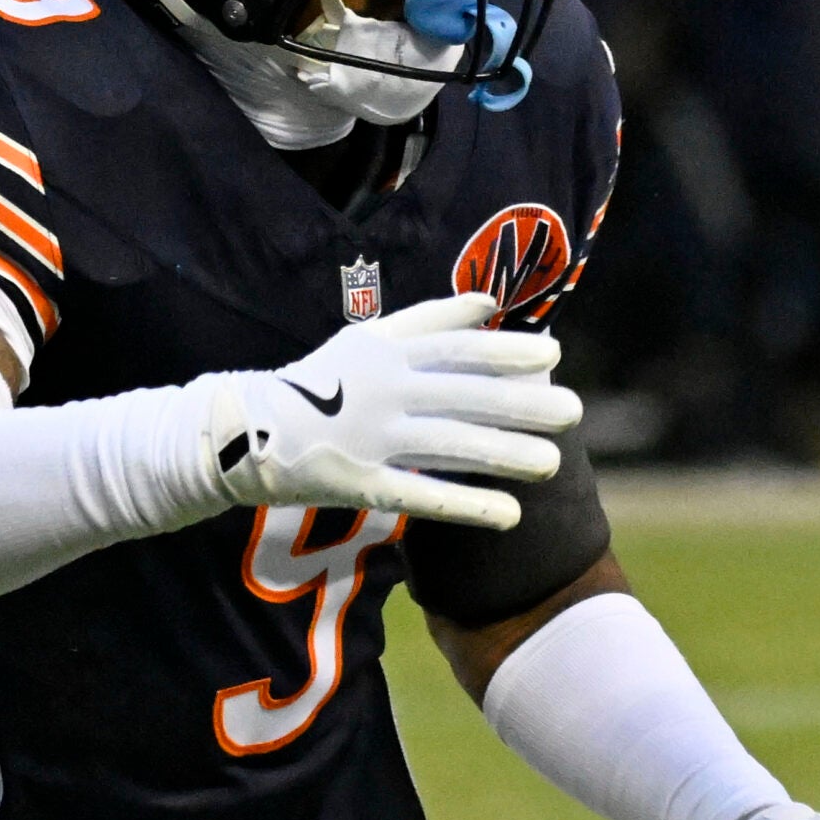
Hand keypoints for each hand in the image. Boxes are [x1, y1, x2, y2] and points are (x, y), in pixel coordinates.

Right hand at [208, 292, 582, 527]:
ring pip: (450, 445)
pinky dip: (466, 505)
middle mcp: (383, 392)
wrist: (245, 430)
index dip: (507, 352)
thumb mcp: (370, 338)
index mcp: (387, 353)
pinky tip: (510, 515)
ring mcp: (371, 438)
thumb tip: (490, 303)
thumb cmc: (322, 380)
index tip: (553, 356)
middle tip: (574, 412)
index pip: (458, 349)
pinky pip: (421, 496)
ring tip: (553, 464)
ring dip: (505, 455)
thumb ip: (431, 319)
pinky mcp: (359, 483)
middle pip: (464, 397)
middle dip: (522, 405)